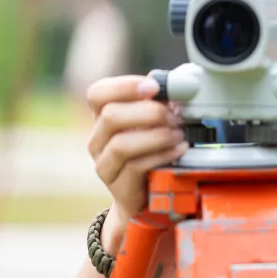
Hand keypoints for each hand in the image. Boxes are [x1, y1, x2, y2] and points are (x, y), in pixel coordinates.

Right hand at [86, 74, 187, 242]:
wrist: (146, 193)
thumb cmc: (152, 150)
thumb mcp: (154, 123)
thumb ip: (160, 102)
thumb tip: (176, 83)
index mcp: (103, 116)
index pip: (97, 93)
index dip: (124, 86)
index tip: (153, 87)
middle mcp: (97, 138)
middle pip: (110, 116)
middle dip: (149, 113)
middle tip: (174, 117)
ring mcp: (103, 162)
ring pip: (121, 144)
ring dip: (156, 136)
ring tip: (178, 135)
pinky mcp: (117, 184)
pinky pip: (135, 166)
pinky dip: (161, 155)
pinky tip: (179, 150)